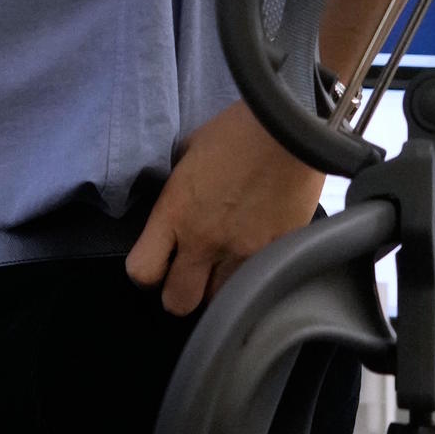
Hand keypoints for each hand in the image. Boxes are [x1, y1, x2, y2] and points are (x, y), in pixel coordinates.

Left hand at [125, 100, 327, 315]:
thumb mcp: (191, 149)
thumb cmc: (239, 130)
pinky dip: (252, 277)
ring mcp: (244, 253)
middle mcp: (205, 241)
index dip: (145, 272)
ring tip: (224, 266)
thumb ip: (178, 182)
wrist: (292, 130)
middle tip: (191, 272)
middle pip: (177, 303)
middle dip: (180, 291)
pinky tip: (255, 258)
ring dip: (217, 287)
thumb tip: (176, 194)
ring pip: (220, 301)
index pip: (142, 272)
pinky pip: (258, 284)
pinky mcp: (278, 254)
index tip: (157, 261)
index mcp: (176, 212)